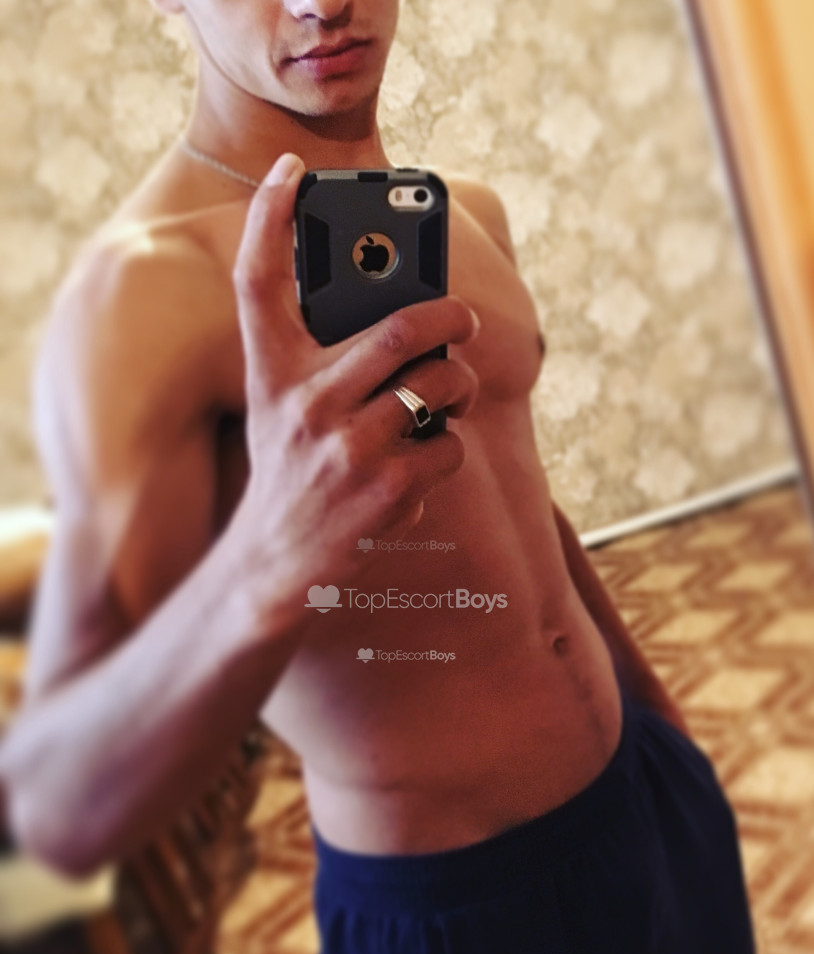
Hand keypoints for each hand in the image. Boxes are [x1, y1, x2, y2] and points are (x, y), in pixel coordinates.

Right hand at [229, 153, 478, 627]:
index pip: (259, 283)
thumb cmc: (288, 473)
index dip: (271, 219)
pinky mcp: (385, 487)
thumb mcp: (280, 412)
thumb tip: (410, 324)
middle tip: (462, 321)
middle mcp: (306, 402)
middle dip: (451, 318)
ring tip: (447, 402)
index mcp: (273, 374)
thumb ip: (320, 364)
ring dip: (458, 390)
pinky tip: (419, 469)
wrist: (275, 563)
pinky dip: (447, 453)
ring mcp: (347, 446)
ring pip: (442, 385)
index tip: (289, 170)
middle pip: (402, 326)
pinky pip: (450, 447)